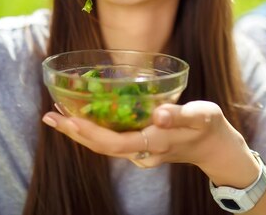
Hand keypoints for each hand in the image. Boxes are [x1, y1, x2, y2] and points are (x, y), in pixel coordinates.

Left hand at [43, 100, 248, 171]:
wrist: (216, 148)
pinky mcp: (140, 146)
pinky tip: (84, 116)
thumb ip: (181, 115)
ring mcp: (140, 151)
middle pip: (100, 146)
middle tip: (49, 115)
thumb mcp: (202, 116)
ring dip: (79, 132)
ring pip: (103, 145)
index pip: (113, 143)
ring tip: (57, 114)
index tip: (68, 119)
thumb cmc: (210, 129)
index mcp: (153, 143)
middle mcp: (142, 152)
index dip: (89, 133)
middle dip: (73, 132)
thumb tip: (158, 114)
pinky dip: (93, 129)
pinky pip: (111, 140)